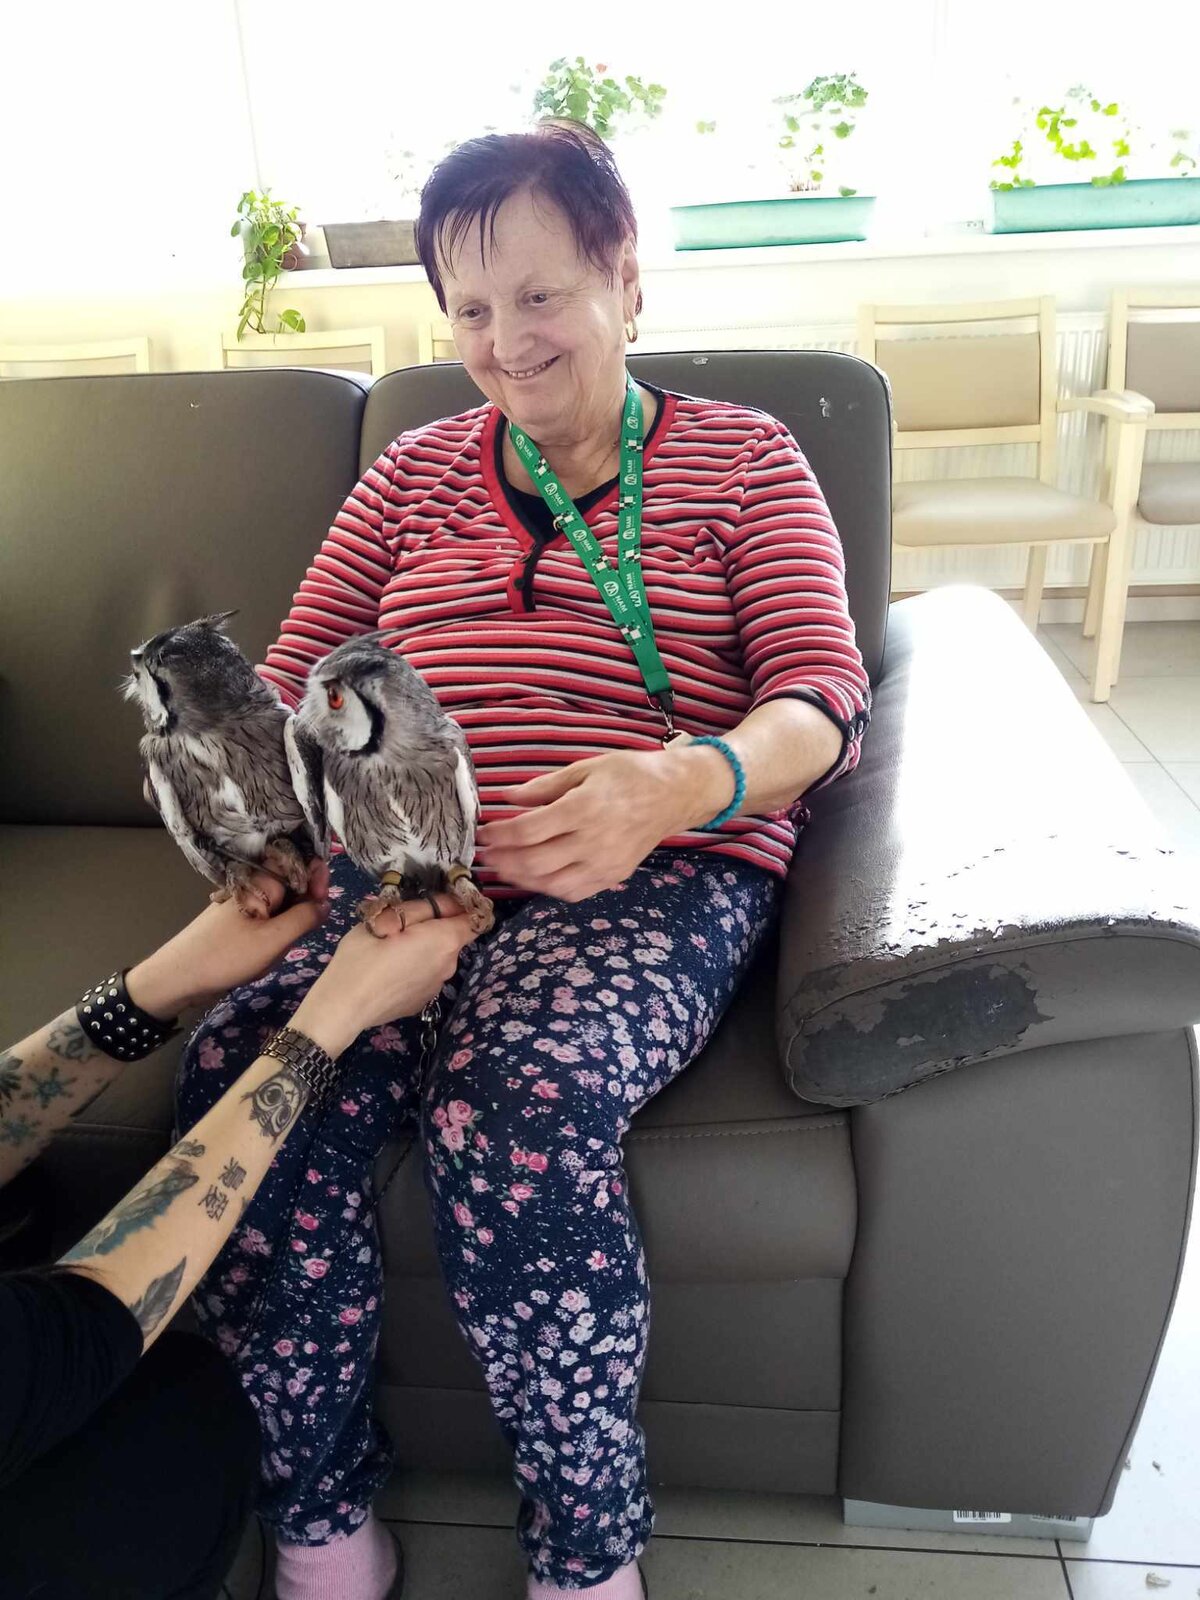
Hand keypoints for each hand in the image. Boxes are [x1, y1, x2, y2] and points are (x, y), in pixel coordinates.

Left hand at [127, 859, 331, 1019]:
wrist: (177, 978)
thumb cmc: (226, 956)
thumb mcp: (274, 940)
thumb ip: (305, 918)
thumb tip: (326, 903)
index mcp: (261, 881)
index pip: (300, 863)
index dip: (317, 877)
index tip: (323, 903)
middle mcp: (253, 886)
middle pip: (293, 886)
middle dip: (302, 911)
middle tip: (295, 937)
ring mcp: (244, 904)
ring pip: (281, 908)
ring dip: (286, 930)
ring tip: (271, 953)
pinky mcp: (237, 922)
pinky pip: (266, 923)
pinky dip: (271, 939)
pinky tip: (260, 958)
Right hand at [291, 894, 478, 1057]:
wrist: (344, 1008)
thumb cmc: (363, 958)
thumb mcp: (387, 919)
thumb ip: (421, 908)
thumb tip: (448, 902)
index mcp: (444, 941)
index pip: (473, 918)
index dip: (461, 906)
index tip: (439, 901)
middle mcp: (449, 965)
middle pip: (453, 937)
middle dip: (434, 927)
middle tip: (400, 924)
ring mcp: (437, 986)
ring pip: (438, 956)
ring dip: (423, 948)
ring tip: (391, 948)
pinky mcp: (423, 1001)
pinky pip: (426, 974)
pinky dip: (415, 967)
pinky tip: (389, 970)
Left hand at [475, 745, 734, 901]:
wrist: (675, 795)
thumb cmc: (630, 774)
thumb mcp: (586, 768)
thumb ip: (544, 787)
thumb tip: (507, 798)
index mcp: (584, 808)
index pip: (528, 830)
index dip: (500, 836)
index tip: (483, 833)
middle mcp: (593, 840)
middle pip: (534, 862)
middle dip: (502, 861)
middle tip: (483, 856)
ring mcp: (604, 864)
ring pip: (550, 883)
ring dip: (519, 878)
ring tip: (501, 868)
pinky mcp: (612, 877)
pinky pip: (572, 892)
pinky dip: (546, 888)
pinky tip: (532, 878)